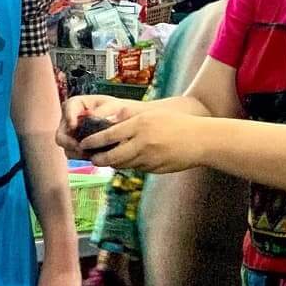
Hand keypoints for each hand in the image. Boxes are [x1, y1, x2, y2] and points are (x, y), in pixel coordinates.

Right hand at [56, 95, 143, 158]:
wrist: (126, 124)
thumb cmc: (119, 111)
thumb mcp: (114, 107)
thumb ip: (103, 110)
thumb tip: (91, 115)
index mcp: (78, 104)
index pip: (68, 106)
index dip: (69, 116)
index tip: (74, 125)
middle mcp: (71, 119)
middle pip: (60, 131)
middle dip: (67, 141)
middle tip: (79, 146)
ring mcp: (71, 134)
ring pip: (65, 145)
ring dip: (75, 151)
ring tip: (89, 153)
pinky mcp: (76, 146)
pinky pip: (72, 153)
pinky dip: (80, 156)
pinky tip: (92, 156)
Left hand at [76, 100, 208, 173]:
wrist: (200, 140)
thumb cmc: (177, 124)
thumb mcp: (152, 116)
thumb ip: (130, 120)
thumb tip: (109, 124)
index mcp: (140, 126)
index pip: (108, 135)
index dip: (93, 142)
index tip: (84, 144)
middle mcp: (142, 143)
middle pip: (112, 156)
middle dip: (99, 159)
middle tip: (92, 158)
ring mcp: (149, 158)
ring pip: (123, 164)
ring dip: (113, 163)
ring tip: (105, 160)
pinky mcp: (155, 169)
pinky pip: (137, 169)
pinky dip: (129, 165)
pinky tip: (127, 162)